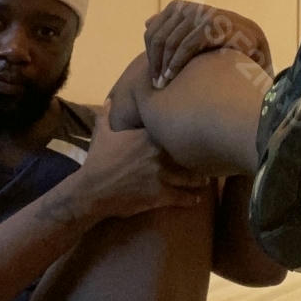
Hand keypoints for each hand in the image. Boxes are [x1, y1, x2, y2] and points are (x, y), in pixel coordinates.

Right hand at [70, 100, 210, 219]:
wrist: (93, 189)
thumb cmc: (98, 160)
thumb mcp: (101, 133)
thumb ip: (107, 115)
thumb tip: (110, 101)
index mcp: (149, 136)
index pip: (174, 131)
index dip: (185, 134)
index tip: (194, 135)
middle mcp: (160, 154)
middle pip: (186, 155)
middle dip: (198, 158)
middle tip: (207, 160)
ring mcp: (163, 175)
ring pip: (189, 178)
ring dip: (199, 180)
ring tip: (205, 181)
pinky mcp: (161, 195)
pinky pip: (182, 197)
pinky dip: (191, 199)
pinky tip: (196, 200)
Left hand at [145, 1, 271, 88]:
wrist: (256, 46)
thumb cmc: (222, 43)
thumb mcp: (196, 33)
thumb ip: (174, 28)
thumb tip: (147, 22)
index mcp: (181, 8)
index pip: (153, 30)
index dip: (149, 54)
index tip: (152, 75)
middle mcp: (191, 8)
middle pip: (159, 36)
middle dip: (155, 62)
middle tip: (156, 84)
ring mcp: (203, 14)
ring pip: (171, 41)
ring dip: (164, 66)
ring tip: (164, 84)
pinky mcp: (215, 25)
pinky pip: (187, 45)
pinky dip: (177, 63)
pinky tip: (174, 76)